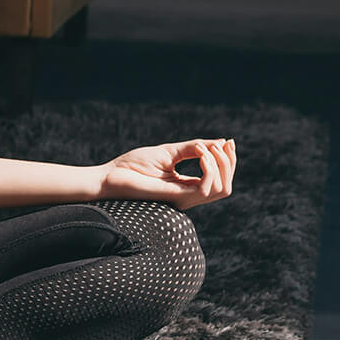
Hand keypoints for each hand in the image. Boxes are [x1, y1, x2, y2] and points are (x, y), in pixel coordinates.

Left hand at [99, 137, 235, 208]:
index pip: (220, 181)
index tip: (228, 141)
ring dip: (220, 164)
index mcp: (187, 186)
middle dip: (229, 163)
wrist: (110, 176)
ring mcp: (184, 198)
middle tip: (222, 144)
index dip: (229, 162)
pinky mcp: (177, 196)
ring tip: (206, 148)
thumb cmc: (134, 165)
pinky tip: (199, 154)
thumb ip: (194, 149)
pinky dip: (209, 168)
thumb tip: (221, 142)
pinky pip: (205, 188)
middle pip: (225, 187)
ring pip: (221, 189)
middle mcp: (189, 195)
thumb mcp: (169, 152)